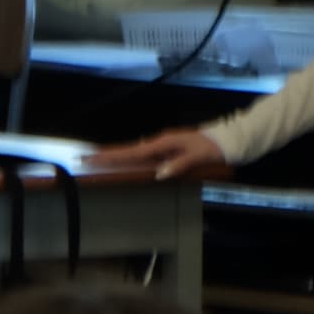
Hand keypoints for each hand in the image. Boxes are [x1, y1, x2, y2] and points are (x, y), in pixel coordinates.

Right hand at [85, 128, 227, 179]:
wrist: (228, 140)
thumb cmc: (213, 148)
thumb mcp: (198, 156)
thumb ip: (178, 165)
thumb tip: (158, 174)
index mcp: (163, 143)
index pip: (132, 152)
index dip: (111, 156)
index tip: (92, 156)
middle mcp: (159, 143)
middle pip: (128, 150)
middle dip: (106, 154)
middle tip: (85, 157)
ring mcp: (163, 146)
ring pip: (134, 152)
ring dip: (116, 156)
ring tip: (98, 159)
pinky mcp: (168, 149)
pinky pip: (144, 155)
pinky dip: (130, 157)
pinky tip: (125, 160)